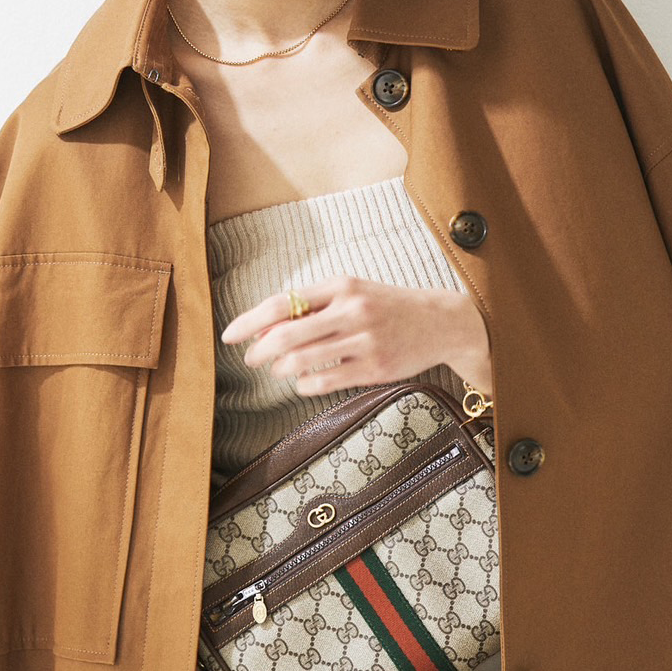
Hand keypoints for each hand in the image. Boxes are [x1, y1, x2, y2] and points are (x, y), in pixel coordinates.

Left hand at [220, 277, 491, 397]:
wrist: (441, 323)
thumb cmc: (387, 308)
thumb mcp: (351, 294)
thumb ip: (312, 307)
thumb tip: (263, 329)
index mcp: (341, 286)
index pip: (282, 303)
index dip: (249, 321)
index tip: (230, 336)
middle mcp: (352, 310)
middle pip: (286, 334)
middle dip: (259, 351)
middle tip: (250, 359)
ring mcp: (364, 341)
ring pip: (302, 361)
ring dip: (280, 369)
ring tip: (279, 369)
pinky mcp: (374, 369)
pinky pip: (324, 382)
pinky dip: (304, 384)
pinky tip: (303, 381)